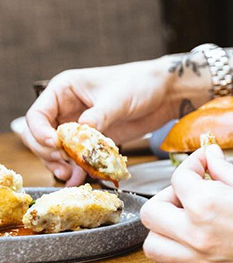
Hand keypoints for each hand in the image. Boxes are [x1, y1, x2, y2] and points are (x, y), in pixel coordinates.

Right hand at [24, 58, 176, 184]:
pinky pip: (77, 158)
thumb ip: (99, 116)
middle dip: (47, 153)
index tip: (55, 145)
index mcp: (64, 90)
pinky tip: (81, 179)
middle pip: (39, 136)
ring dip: (60, 165)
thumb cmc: (140, 83)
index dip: (40, 133)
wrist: (164, 94)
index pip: (37, 115)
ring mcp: (78, 126)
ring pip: (55, 151)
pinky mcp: (93, 141)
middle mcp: (66, 109)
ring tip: (71, 176)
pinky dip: (77, 169)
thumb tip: (83, 131)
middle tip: (63, 164)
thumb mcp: (117, 98)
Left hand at [141, 145, 232, 262]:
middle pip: (153, 214)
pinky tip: (195, 243)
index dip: (194, 163)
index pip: (180, 179)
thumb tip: (212, 159)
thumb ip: (227, 173)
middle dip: (170, 195)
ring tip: (190, 217)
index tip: (208, 161)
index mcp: (209, 205)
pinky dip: (175, 257)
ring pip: (155, 247)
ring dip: (165, 228)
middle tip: (194, 189)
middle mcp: (199, 237)